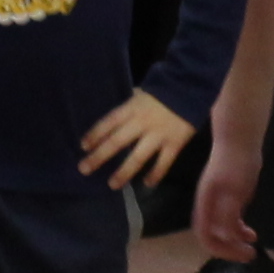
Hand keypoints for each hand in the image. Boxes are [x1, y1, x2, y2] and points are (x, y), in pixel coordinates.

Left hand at [77, 90, 194, 188]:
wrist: (190, 88)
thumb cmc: (162, 91)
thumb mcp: (141, 93)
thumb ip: (128, 106)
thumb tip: (114, 120)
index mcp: (132, 108)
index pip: (108, 122)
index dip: (94, 134)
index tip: (83, 147)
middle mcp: (141, 123)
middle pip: (116, 142)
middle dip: (99, 157)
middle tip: (84, 169)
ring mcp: (158, 135)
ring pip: (138, 157)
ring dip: (124, 172)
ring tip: (113, 184)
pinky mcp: (175, 144)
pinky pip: (164, 163)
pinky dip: (156, 174)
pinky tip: (148, 183)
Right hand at [193, 123, 261, 261]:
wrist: (240, 140)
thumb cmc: (236, 162)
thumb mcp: (234, 188)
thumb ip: (228, 212)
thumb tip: (226, 237)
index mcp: (206, 204)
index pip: (205, 235)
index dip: (219, 248)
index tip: (239, 253)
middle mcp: (209, 206)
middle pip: (212, 236)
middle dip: (229, 249)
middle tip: (249, 256)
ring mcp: (219, 203)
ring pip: (223, 231)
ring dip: (236, 242)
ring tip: (252, 249)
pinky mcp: (231, 198)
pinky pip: (232, 221)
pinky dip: (241, 231)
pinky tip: (252, 234)